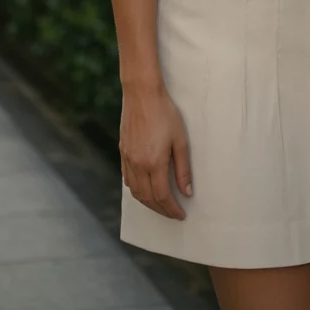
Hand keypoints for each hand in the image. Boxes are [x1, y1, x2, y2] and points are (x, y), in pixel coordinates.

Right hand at [120, 83, 192, 218]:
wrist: (142, 93)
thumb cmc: (165, 113)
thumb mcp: (181, 140)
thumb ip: (183, 168)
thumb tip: (186, 192)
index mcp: (154, 163)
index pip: (162, 196)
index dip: (172, 209)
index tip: (181, 215)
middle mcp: (138, 165)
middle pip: (148, 198)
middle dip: (161, 210)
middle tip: (172, 213)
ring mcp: (128, 159)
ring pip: (135, 191)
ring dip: (148, 202)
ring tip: (160, 204)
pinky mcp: (122, 151)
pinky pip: (127, 179)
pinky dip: (136, 190)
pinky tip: (145, 188)